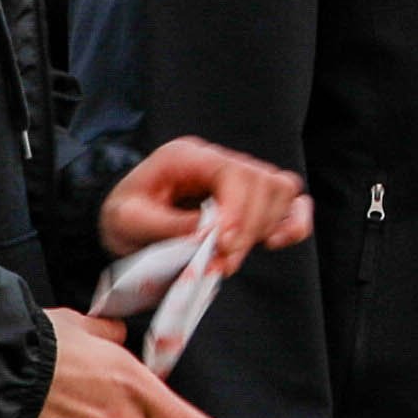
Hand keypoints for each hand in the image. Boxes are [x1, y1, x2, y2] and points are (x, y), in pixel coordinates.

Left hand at [96, 135, 311, 267]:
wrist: (125, 221)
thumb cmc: (124, 216)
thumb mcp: (128, 219)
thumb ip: (168, 225)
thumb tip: (210, 234)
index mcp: (189, 157)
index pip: (233, 171)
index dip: (236, 209)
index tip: (222, 244)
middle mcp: (220, 161)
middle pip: (263, 182)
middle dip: (248, 228)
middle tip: (220, 261)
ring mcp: (242, 179)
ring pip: (282, 191)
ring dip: (264, 229)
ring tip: (230, 257)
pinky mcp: (254, 203)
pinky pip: (293, 204)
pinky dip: (293, 224)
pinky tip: (274, 243)